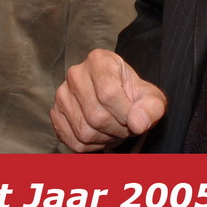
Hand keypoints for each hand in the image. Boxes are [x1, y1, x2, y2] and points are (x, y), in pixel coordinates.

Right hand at [51, 49, 165, 151]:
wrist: (117, 101)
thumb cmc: (133, 96)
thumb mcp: (151, 97)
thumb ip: (151, 107)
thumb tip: (137, 123)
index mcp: (99, 60)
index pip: (108, 94)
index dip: (125, 113)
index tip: (134, 116)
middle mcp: (76, 74)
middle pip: (96, 116)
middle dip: (117, 128)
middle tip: (125, 124)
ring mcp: (62, 94)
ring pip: (84, 132)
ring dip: (105, 138)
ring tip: (113, 127)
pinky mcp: (55, 113)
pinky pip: (73, 142)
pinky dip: (91, 145)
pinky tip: (100, 133)